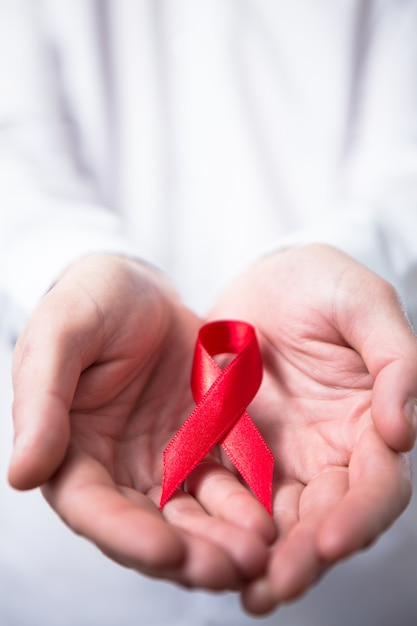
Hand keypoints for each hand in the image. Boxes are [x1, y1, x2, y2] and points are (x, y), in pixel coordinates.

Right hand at [8, 254, 274, 590]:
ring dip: (222, 541)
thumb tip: (22, 474)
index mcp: (69, 447)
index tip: (167, 551)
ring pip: (192, 516)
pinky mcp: (202, 445)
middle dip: (187, 554)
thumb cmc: (92, 300)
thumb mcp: (62, 331)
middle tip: (230, 568)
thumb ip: (41, 398)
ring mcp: (162, 459)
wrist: (141, 286)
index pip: (91, 507)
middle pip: (148, 526)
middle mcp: (115, 466)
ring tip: (260, 553)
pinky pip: (226, 482)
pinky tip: (271, 517)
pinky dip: (246, 504)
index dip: (126, 534)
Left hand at [207, 244, 416, 613]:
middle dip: (306, 554)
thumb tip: (403, 433)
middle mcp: (329, 450)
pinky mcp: (236, 449)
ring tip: (246, 592)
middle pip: (327, 517)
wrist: (266, 277)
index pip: (375, 485)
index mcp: (368, 422)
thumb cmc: (323, 283)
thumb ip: (395, 360)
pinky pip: (230, 493)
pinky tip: (207, 552)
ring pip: (279, 519)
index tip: (331, 541)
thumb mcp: (363, 304)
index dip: (360, 516)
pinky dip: (224, 526)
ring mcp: (281, 454)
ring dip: (265, 558)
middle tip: (278, 585)